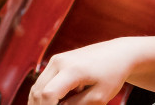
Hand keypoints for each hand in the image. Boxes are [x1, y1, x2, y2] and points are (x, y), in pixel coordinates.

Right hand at [28, 37, 149, 104]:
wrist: (116, 53)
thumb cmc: (112, 75)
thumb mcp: (100, 96)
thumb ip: (78, 104)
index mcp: (72, 70)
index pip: (49, 93)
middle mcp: (59, 62)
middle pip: (38, 90)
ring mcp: (55, 60)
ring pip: (37, 85)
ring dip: (38, 100)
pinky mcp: (56, 61)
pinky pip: (43, 80)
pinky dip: (42, 93)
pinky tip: (49, 103)